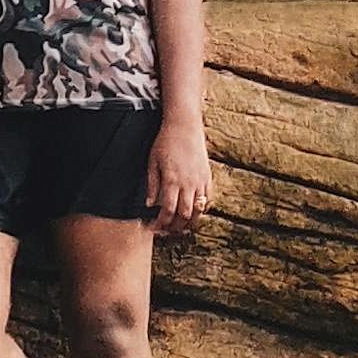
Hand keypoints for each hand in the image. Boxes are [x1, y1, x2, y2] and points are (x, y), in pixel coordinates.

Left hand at [149, 115, 212, 230]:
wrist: (185, 126)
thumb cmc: (165, 142)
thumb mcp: (152, 162)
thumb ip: (152, 184)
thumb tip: (150, 204)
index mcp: (172, 180)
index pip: (168, 211)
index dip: (161, 223)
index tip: (154, 228)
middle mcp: (188, 184)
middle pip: (184, 216)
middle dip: (175, 228)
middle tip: (166, 231)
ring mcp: (200, 182)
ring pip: (198, 211)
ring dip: (189, 223)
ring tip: (180, 228)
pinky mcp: (208, 178)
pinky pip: (207, 200)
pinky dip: (200, 210)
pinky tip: (192, 213)